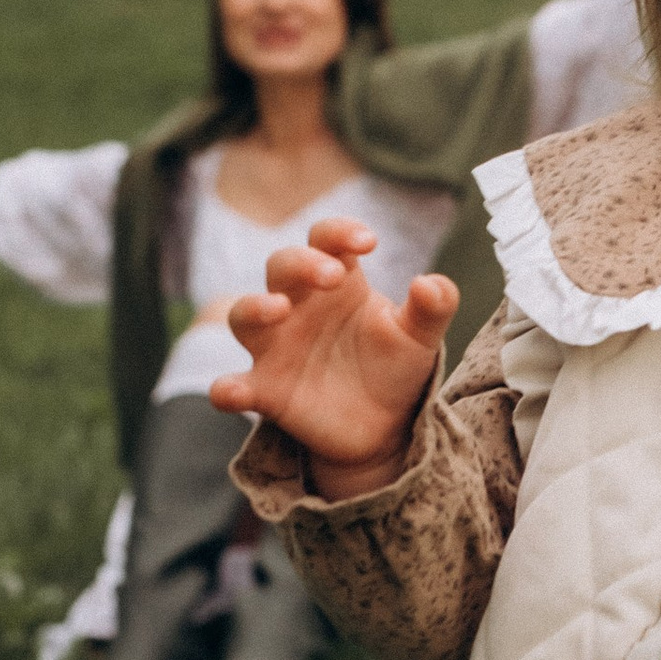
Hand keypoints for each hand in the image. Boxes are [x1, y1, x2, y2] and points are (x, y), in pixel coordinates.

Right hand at [210, 219, 458, 497]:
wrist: (384, 426)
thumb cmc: (394, 366)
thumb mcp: (420, 337)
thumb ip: (432, 308)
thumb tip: (431, 284)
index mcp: (339, 282)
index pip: (326, 240)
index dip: (339, 232)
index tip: (367, 243)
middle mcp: (299, 306)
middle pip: (281, 265)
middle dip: (301, 263)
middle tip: (332, 276)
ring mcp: (276, 347)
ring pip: (244, 314)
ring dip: (255, 307)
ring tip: (278, 309)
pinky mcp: (265, 391)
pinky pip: (233, 385)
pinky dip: (227, 388)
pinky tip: (233, 392)